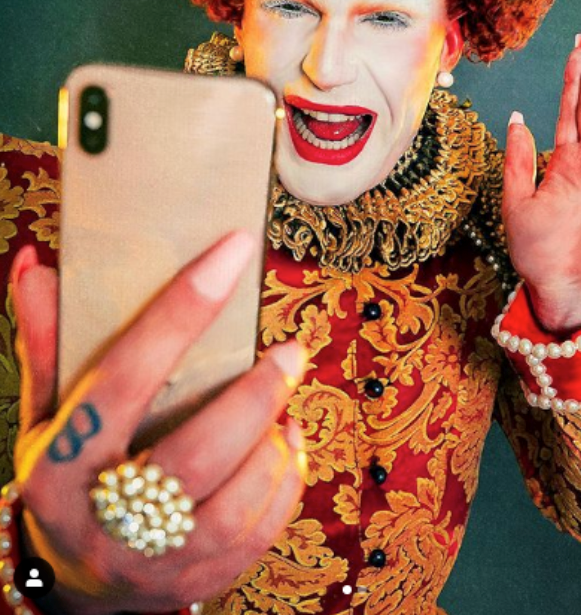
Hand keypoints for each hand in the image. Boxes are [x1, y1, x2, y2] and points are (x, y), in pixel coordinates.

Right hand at [10, 232, 307, 614]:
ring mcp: (153, 563)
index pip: (124, 376)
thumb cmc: (66, 478)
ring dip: (273, 443)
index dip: (181, 309)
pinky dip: (285, 483)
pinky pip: (257, 537)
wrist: (72, 581)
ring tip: (285, 399)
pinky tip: (287, 443)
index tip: (233, 251)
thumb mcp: (47, 413)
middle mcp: (105, 520)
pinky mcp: (196, 582)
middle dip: (254, 396)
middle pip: (195, 455)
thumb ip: (49, 342)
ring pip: (234, 505)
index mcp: (62, 463)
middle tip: (290, 350)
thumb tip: (38, 264)